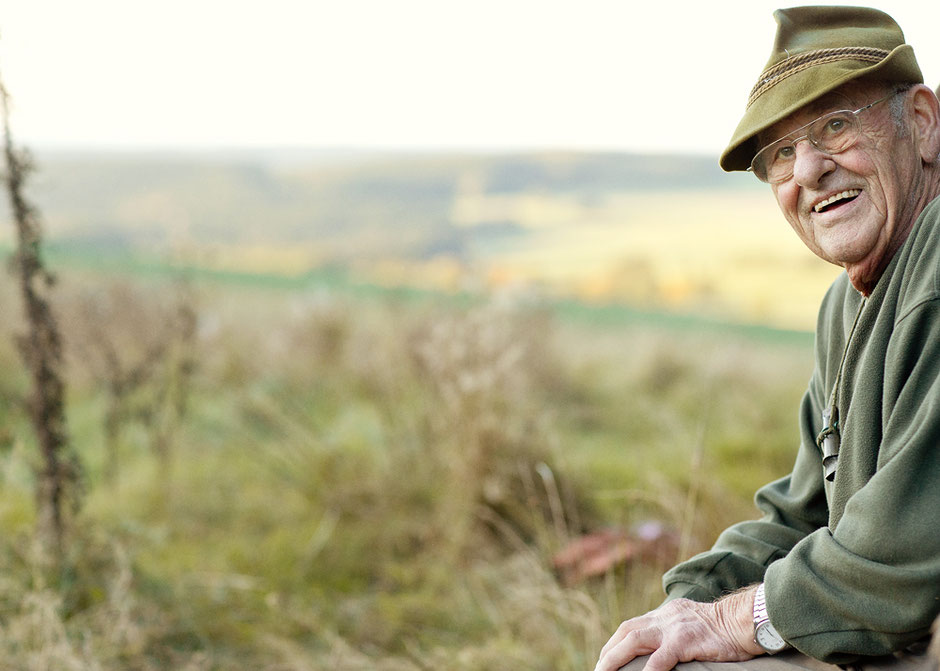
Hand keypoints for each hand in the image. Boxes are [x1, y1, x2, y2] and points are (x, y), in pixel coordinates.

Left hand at [594, 586, 763, 670]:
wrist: (744, 619)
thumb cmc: (723, 628)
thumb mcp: (690, 623)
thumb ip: (673, 630)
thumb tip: (661, 650)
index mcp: (664, 614)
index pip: (631, 626)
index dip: (615, 643)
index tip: (605, 658)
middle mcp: (664, 618)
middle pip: (626, 632)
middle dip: (609, 651)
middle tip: (598, 669)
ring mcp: (673, 628)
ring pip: (634, 641)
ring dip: (615, 658)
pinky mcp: (684, 641)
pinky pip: (660, 658)